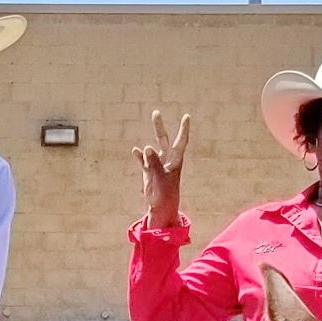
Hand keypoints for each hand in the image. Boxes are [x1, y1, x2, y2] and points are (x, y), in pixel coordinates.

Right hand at [136, 110, 190, 228]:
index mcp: (175, 161)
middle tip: (155, 113)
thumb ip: (153, 162)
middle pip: (164, 140)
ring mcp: (157, 166)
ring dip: (149, 140)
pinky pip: (143, 161)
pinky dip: (139, 156)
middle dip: (159, 127)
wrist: (161, 208)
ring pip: (153, 149)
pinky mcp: (149, 172)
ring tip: (142, 141)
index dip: (183, 129)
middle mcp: (167, 161)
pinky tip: (134, 151)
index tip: (187, 116)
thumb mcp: (159, 178)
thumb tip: (146, 147)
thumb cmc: (165, 194)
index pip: (180, 142)